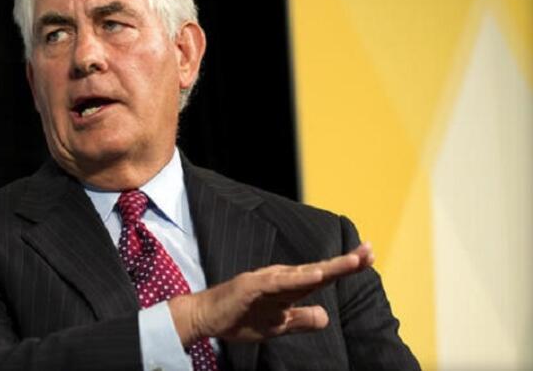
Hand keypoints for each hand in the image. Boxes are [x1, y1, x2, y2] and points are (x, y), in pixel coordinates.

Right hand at [168, 243, 373, 345]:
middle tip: (370, 252)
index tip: (369, 257)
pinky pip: (279, 283)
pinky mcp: (252, 286)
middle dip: (345, 262)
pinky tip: (315, 277)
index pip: (322, 277)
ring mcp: (267, 281)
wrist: (207, 318)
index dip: (345, 268)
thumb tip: (326, 316)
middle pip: (319, 270)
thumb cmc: (241, 318)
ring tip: (353, 262)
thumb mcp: (278, 326)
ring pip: (303, 274)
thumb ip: (302, 319)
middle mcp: (281, 279)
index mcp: (288, 288)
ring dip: (329, 268)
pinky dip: (298, 279)